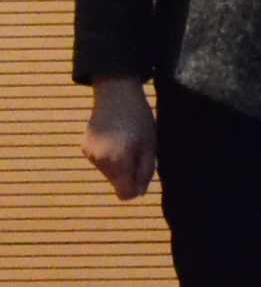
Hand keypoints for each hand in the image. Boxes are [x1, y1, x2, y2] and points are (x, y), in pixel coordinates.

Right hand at [82, 78, 153, 200]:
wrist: (115, 93)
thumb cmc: (139, 117)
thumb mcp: (150, 143)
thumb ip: (146, 170)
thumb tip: (140, 192)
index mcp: (119, 161)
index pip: (125, 193)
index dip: (136, 189)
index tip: (142, 173)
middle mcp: (100, 162)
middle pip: (116, 183)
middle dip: (128, 174)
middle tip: (138, 151)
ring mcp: (89, 155)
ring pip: (108, 172)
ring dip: (118, 164)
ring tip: (126, 141)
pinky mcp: (83, 147)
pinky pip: (99, 161)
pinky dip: (108, 155)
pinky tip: (113, 137)